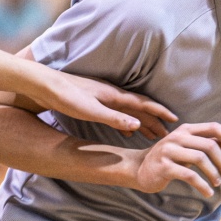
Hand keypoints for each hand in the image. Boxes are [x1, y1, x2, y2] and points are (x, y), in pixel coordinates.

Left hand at [34, 70, 176, 140]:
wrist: (45, 85)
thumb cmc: (67, 98)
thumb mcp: (91, 111)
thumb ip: (114, 119)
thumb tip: (137, 126)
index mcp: (114, 96)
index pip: (143, 104)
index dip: (160, 113)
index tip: (175, 120)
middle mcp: (111, 94)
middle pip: (139, 109)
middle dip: (154, 121)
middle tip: (167, 134)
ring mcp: (103, 97)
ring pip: (129, 112)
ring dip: (141, 123)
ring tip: (150, 135)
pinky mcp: (93, 101)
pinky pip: (118, 113)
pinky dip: (126, 123)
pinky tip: (125, 131)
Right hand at [133, 122, 220, 197]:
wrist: (139, 169)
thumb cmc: (168, 159)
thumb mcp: (187, 148)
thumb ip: (206, 144)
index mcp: (185, 130)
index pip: (213, 127)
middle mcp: (177, 137)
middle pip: (209, 145)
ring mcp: (169, 150)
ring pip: (200, 158)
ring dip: (213, 174)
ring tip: (216, 184)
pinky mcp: (164, 166)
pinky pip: (189, 175)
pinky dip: (202, 185)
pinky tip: (207, 192)